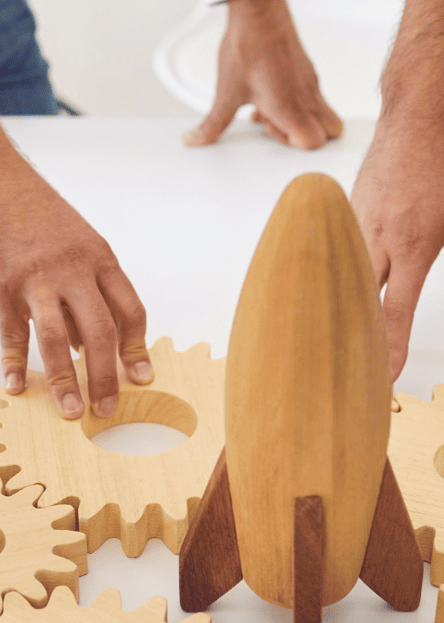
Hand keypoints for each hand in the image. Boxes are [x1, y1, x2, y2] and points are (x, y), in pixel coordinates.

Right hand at [0, 106, 152, 419]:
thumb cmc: (29, 206)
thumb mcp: (71, 239)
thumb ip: (82, 287)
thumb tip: (84, 342)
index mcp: (98, 257)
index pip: (130, 310)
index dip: (137, 348)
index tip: (141, 377)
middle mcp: (74, 269)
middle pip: (101, 332)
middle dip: (106, 377)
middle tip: (108, 409)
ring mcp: (37, 277)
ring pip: (59, 338)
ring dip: (65, 380)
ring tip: (70, 411)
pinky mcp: (2, 284)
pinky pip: (11, 332)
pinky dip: (13, 361)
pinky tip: (15, 384)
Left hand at [184, 0, 341, 148]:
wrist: (258, 11)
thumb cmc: (249, 45)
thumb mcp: (226, 93)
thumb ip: (213, 124)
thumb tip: (197, 138)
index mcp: (289, 105)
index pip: (313, 142)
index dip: (292, 147)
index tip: (269, 134)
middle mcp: (306, 94)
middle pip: (330, 131)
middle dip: (303, 138)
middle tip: (276, 127)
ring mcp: (310, 82)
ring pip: (323, 113)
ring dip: (299, 120)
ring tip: (271, 112)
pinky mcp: (306, 71)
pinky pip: (312, 96)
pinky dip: (296, 104)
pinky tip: (271, 96)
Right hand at [351, 115, 443, 380]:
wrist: (419, 112)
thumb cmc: (441, 160)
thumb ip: (435, 251)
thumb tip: (414, 283)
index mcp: (414, 243)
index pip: (396, 309)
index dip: (389, 346)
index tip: (384, 375)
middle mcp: (378, 239)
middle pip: (356, 301)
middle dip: (349, 336)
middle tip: (343, 368)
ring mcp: (356, 226)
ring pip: (342, 278)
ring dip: (336, 308)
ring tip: (325, 338)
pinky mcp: (346, 216)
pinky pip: (337, 255)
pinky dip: (334, 276)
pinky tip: (330, 292)